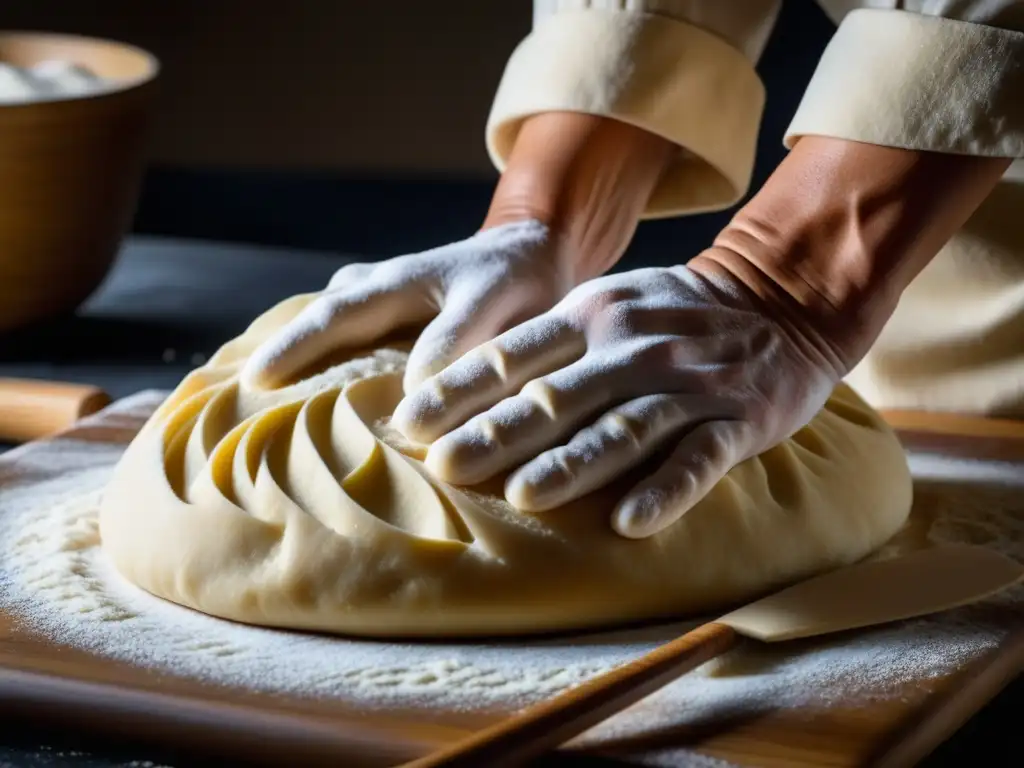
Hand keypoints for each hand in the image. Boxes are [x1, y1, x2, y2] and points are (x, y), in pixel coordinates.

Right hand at [241, 220, 572, 392]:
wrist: (534, 253)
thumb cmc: (518, 282)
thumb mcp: (495, 304)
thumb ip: (458, 340)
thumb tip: (412, 394)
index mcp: (399, 281)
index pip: (336, 315)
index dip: (297, 347)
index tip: (258, 380)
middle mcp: (379, 285)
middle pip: (318, 316)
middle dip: (280, 350)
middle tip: (236, 391)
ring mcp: (382, 296)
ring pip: (329, 319)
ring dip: (300, 347)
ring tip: (262, 390)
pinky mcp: (393, 312)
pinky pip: (348, 327)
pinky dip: (326, 349)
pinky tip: (314, 386)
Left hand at [392, 259, 842, 538]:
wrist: (781, 299)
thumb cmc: (672, 313)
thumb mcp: (606, 303)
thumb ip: (547, 342)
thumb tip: (465, 388)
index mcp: (592, 314)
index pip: (513, 354)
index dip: (459, 389)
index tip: (409, 423)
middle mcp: (632, 346)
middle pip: (557, 394)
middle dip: (497, 432)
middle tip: (443, 468)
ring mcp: (687, 384)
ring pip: (621, 427)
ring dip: (572, 463)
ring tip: (523, 497)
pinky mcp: (736, 420)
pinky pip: (697, 459)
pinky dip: (665, 491)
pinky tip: (630, 522)